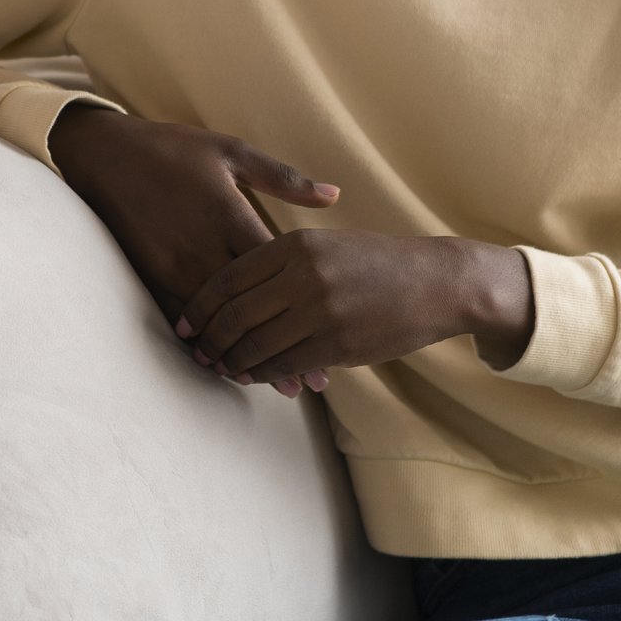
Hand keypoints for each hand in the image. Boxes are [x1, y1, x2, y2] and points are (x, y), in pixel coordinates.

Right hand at [48, 102, 341, 398]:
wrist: (105, 153)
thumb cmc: (173, 148)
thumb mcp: (231, 151)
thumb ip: (283, 177)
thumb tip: (335, 196)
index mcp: (229, 214)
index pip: (273, 270)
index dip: (302, 306)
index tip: (332, 336)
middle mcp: (202, 246)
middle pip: (249, 306)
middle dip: (281, 345)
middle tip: (315, 383)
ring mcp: (174, 264)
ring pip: (216, 320)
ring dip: (246, 354)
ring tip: (278, 385)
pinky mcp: (150, 273)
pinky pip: (179, 316)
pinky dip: (202, 343)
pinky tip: (222, 366)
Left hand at [175, 230, 533, 385]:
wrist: (435, 281)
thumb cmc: (375, 263)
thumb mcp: (324, 244)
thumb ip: (280, 262)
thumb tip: (234, 291)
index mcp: (294, 246)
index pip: (228, 278)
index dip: (200, 305)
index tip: (185, 323)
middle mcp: (303, 276)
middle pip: (235, 314)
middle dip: (208, 339)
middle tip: (196, 352)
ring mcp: (320, 312)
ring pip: (256, 344)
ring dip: (231, 361)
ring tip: (219, 367)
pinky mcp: (338, 344)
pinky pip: (285, 365)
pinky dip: (262, 374)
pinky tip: (252, 376)